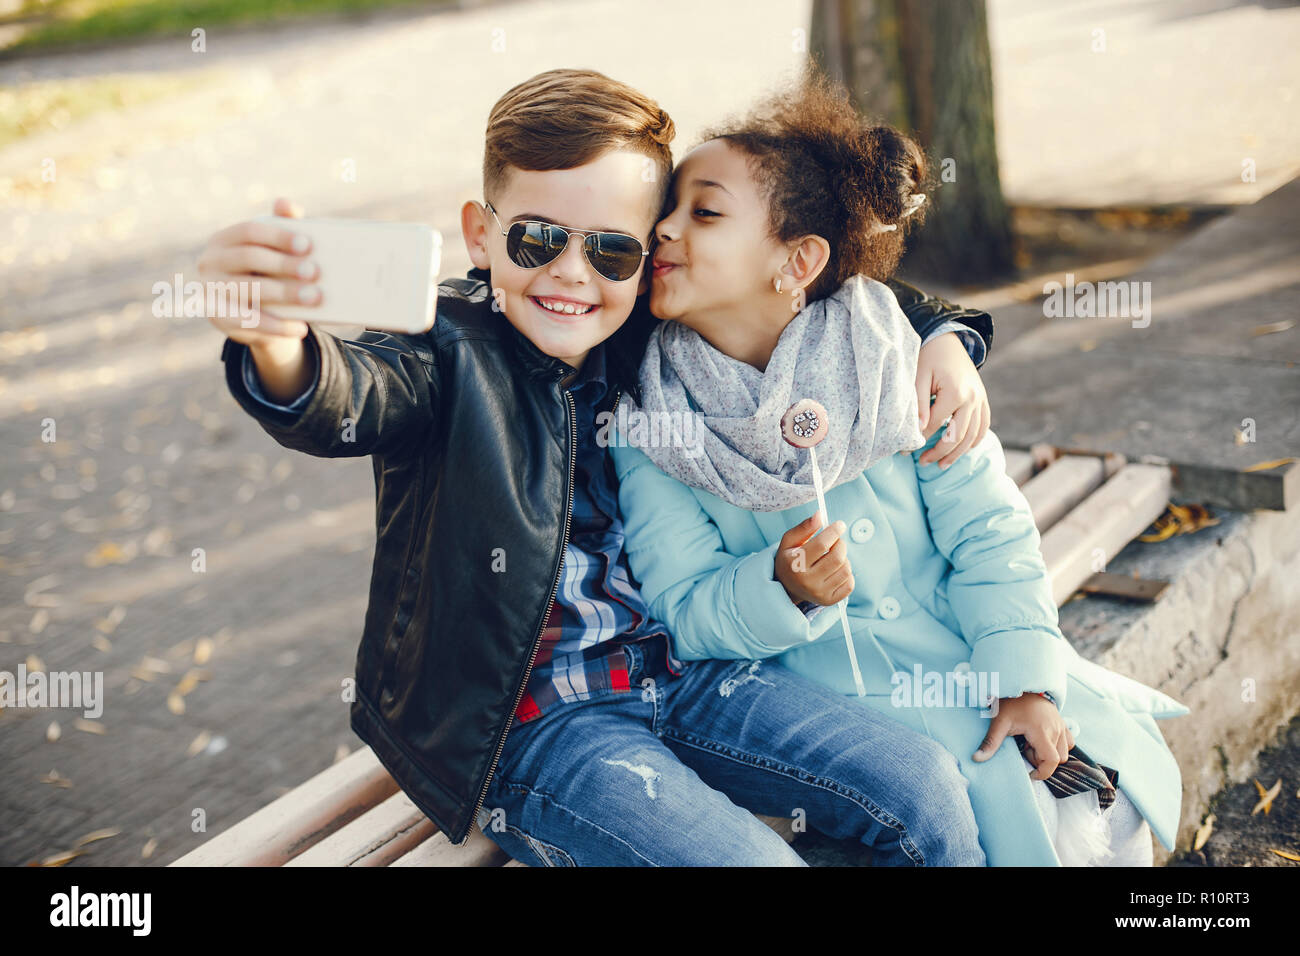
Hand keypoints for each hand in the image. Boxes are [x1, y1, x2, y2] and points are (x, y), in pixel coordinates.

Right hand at [196, 196, 318, 346]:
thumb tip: (286, 204)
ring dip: (284, 293)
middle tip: (315, 272)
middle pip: (249, 257)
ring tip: (314, 298)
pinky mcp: (218, 317)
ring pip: (249, 289)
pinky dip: (277, 326)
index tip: (307, 245)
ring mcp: (210, 290)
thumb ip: (282, 225)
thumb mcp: (274, 249)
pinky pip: (249, 321)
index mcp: (224, 239)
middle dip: (284, 264)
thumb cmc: (270, 273)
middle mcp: (210, 261)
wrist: (259, 315)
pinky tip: (301, 327)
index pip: (249, 231)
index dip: (278, 236)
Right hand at [774, 513, 853, 606]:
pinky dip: (847, 574)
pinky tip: (836, 570)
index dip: (834, 531)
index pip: (822, 544)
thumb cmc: (790, 560)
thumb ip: (804, 527)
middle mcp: (807, 581)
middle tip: (836, 541)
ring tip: (833, 557)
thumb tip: (820, 515)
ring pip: (846, 570)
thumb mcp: (789, 541)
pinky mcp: (829, 600)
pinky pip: (850, 584)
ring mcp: (819, 593)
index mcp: (795, 564)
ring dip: (844, 559)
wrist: (786, 588)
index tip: (840, 525)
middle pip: (837, 557)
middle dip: (840, 544)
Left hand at [915, 331, 989, 467]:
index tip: (905, 451)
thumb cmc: (928, 357)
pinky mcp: (983, 400)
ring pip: (972, 436)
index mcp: (955, 392)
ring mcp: (981, 400)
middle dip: (940, 452)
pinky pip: (983, 426)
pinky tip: (961, 451)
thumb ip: (919, 404)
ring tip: (941, 465)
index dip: (920, 440)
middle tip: (923, 462)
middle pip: (957, 436)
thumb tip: (918, 431)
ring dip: (957, 453)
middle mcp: (973, 398)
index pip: (936, 425)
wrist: (947, 340)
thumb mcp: (918, 377)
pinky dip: (974, 441)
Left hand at [972, 693, 1073, 780]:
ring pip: (1063, 751)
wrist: (1022, 684)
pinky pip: (1068, 742)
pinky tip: (1041, 738)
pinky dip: (1057, 745)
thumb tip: (976, 758)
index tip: (1030, 773)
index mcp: (1042, 731)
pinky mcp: (1063, 723)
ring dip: (1048, 752)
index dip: (1043, 772)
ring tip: (1031, 741)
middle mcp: (1056, 729)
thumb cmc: (1011, 702)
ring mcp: (1061, 726)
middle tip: (1024, 747)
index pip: (1052, 761)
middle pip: (1056, 759)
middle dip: (1040, 759)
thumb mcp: (999, 722)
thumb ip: (990, 742)